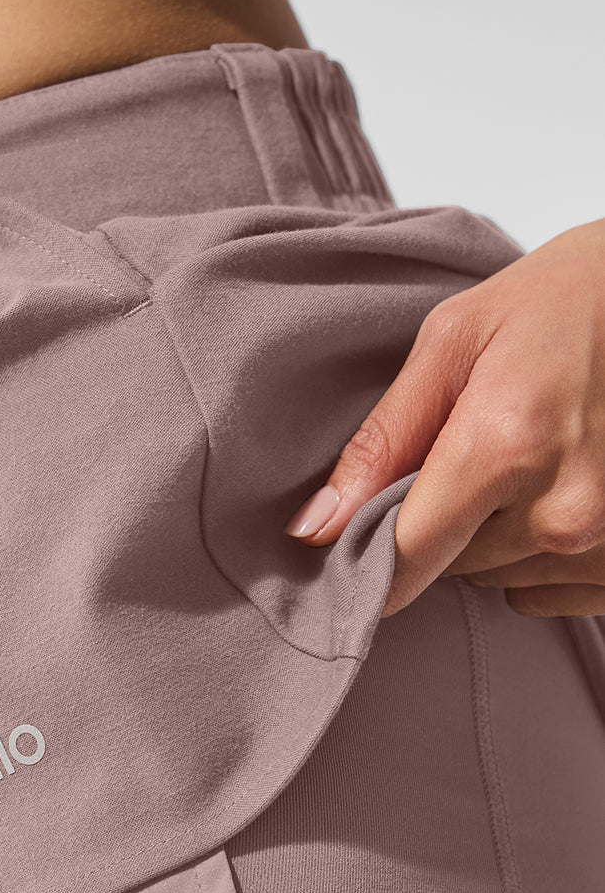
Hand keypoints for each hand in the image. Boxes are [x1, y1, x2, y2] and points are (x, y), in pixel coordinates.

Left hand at [282, 216, 604, 618]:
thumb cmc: (563, 301)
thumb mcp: (454, 341)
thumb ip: (382, 441)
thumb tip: (315, 528)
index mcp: (508, 446)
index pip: (405, 559)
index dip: (367, 562)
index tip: (352, 546)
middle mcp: (562, 511)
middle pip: (449, 565)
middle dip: (445, 517)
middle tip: (477, 446)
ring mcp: (603, 543)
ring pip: (496, 577)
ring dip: (495, 533)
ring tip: (531, 456)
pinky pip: (544, 591)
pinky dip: (539, 552)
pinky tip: (560, 488)